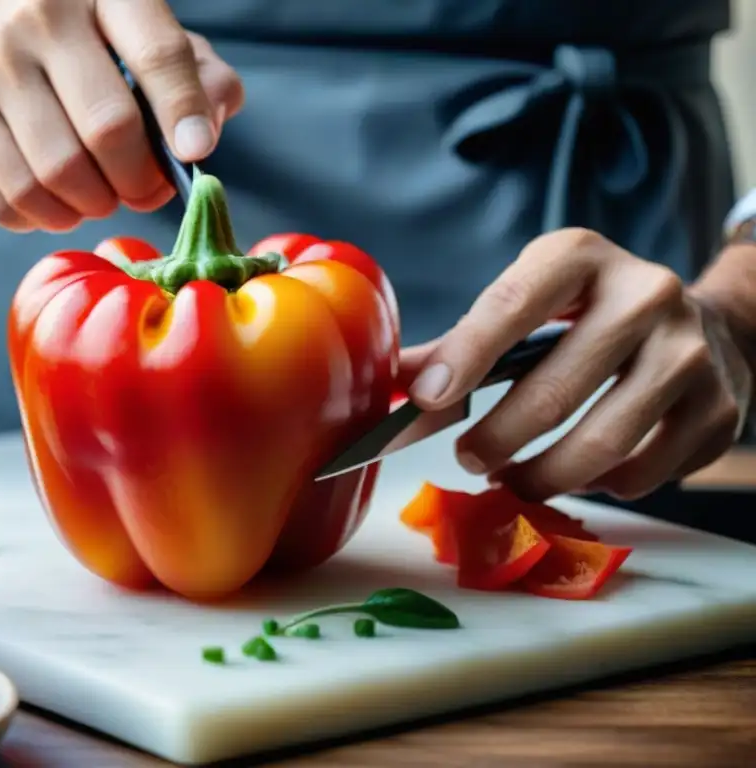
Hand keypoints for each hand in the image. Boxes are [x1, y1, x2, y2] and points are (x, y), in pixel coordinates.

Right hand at [0, 0, 243, 230]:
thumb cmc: (89, 40)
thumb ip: (196, 77)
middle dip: (139, 180)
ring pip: (54, 178)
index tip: (194, 154)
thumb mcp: (146, 35)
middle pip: (106, 132)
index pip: (156, 56)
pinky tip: (59, 197)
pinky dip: (46, 217)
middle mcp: (33, 24)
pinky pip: (10, 203)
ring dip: (93, 205)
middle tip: (144, 188)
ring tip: (101, 193)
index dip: (182, 113)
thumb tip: (201, 137)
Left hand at [400, 228, 752, 500]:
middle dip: (496, 439)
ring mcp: (690, 352)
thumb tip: (394, 390)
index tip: (425, 401)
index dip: (464, 357)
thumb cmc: (592, 316)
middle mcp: (645, 294)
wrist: (706, 325)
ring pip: (602, 444)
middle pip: (554, 390)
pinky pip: (642, 473)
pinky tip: (580, 473)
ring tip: (511, 478)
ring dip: (541, 476)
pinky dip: (598, 486)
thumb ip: (463, 343)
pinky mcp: (717, 409)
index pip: (511, 307)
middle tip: (468, 458)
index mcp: (579, 258)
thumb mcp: (532, 303)